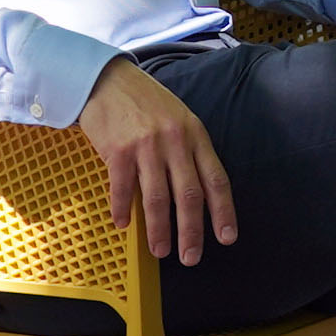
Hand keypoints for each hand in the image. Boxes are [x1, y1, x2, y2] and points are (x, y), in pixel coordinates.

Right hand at [76, 56, 239, 264]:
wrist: (108, 79)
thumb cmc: (145, 102)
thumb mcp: (179, 119)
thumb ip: (189, 152)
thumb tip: (197, 194)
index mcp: (195, 135)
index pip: (216, 179)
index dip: (223, 211)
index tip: (227, 237)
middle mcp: (175, 142)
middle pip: (189, 195)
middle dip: (192, 231)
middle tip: (191, 257)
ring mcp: (146, 146)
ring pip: (157, 198)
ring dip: (159, 229)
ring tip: (160, 250)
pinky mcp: (118, 150)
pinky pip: (123, 189)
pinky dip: (123, 210)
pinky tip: (123, 224)